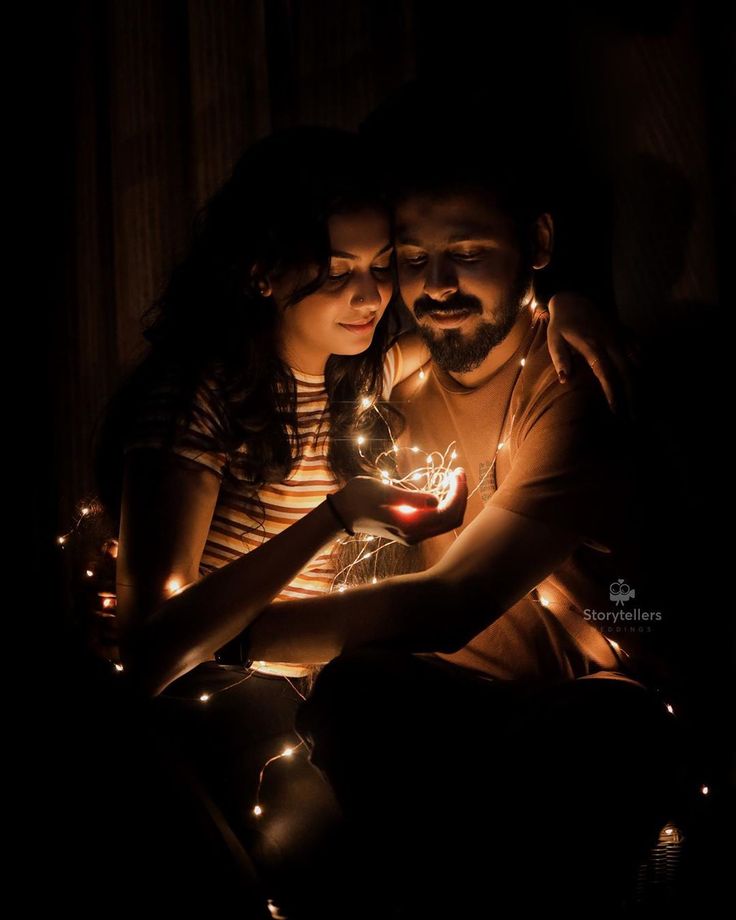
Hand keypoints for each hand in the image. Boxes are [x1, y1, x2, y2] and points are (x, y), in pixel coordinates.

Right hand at [331, 469, 467, 545]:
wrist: (343, 513)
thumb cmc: (360, 498)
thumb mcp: (385, 492)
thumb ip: (411, 498)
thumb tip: (436, 500)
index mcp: (410, 526)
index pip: (448, 513)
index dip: (458, 493)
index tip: (457, 471)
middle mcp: (415, 535)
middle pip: (452, 520)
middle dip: (460, 496)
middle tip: (459, 472)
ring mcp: (413, 535)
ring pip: (446, 522)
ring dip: (454, 501)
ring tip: (454, 478)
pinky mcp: (410, 531)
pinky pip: (436, 521)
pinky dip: (445, 506)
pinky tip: (442, 490)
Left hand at [546, 292, 640, 418]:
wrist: (574, 300)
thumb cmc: (561, 325)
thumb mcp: (554, 340)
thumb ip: (560, 359)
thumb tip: (565, 379)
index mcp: (592, 345)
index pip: (605, 373)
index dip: (613, 392)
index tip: (616, 411)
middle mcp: (611, 342)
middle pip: (627, 372)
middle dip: (632, 395)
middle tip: (635, 417)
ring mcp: (621, 337)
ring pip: (637, 363)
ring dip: (642, 384)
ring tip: (644, 406)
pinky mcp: (626, 332)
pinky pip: (640, 350)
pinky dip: (645, 366)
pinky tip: (648, 382)